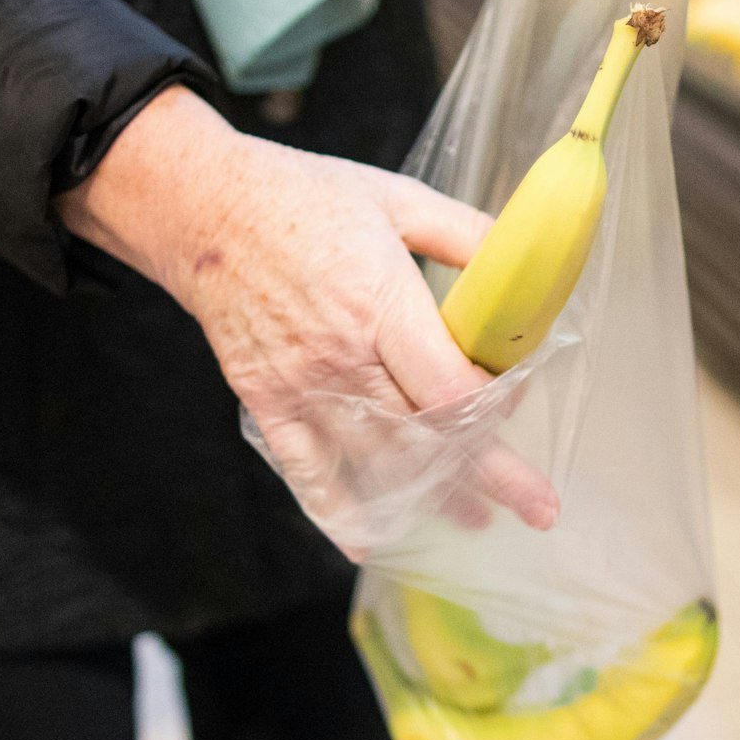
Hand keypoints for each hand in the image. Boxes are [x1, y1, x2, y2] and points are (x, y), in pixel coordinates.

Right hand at [57, 87, 560, 550]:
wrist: (203, 209)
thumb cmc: (304, 199)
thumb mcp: (398, 198)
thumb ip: (467, 235)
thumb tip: (526, 268)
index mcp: (380, 302)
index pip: (449, 387)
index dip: (493, 411)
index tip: (518, 411)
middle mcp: (343, 356)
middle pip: (426, 436)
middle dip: (488, 477)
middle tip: (536, 510)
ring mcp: (302, 386)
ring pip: (376, 463)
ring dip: (429, 499)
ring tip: (472, 519)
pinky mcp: (268, 402)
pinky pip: (307, 473)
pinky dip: (339, 513)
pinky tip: (370, 541)